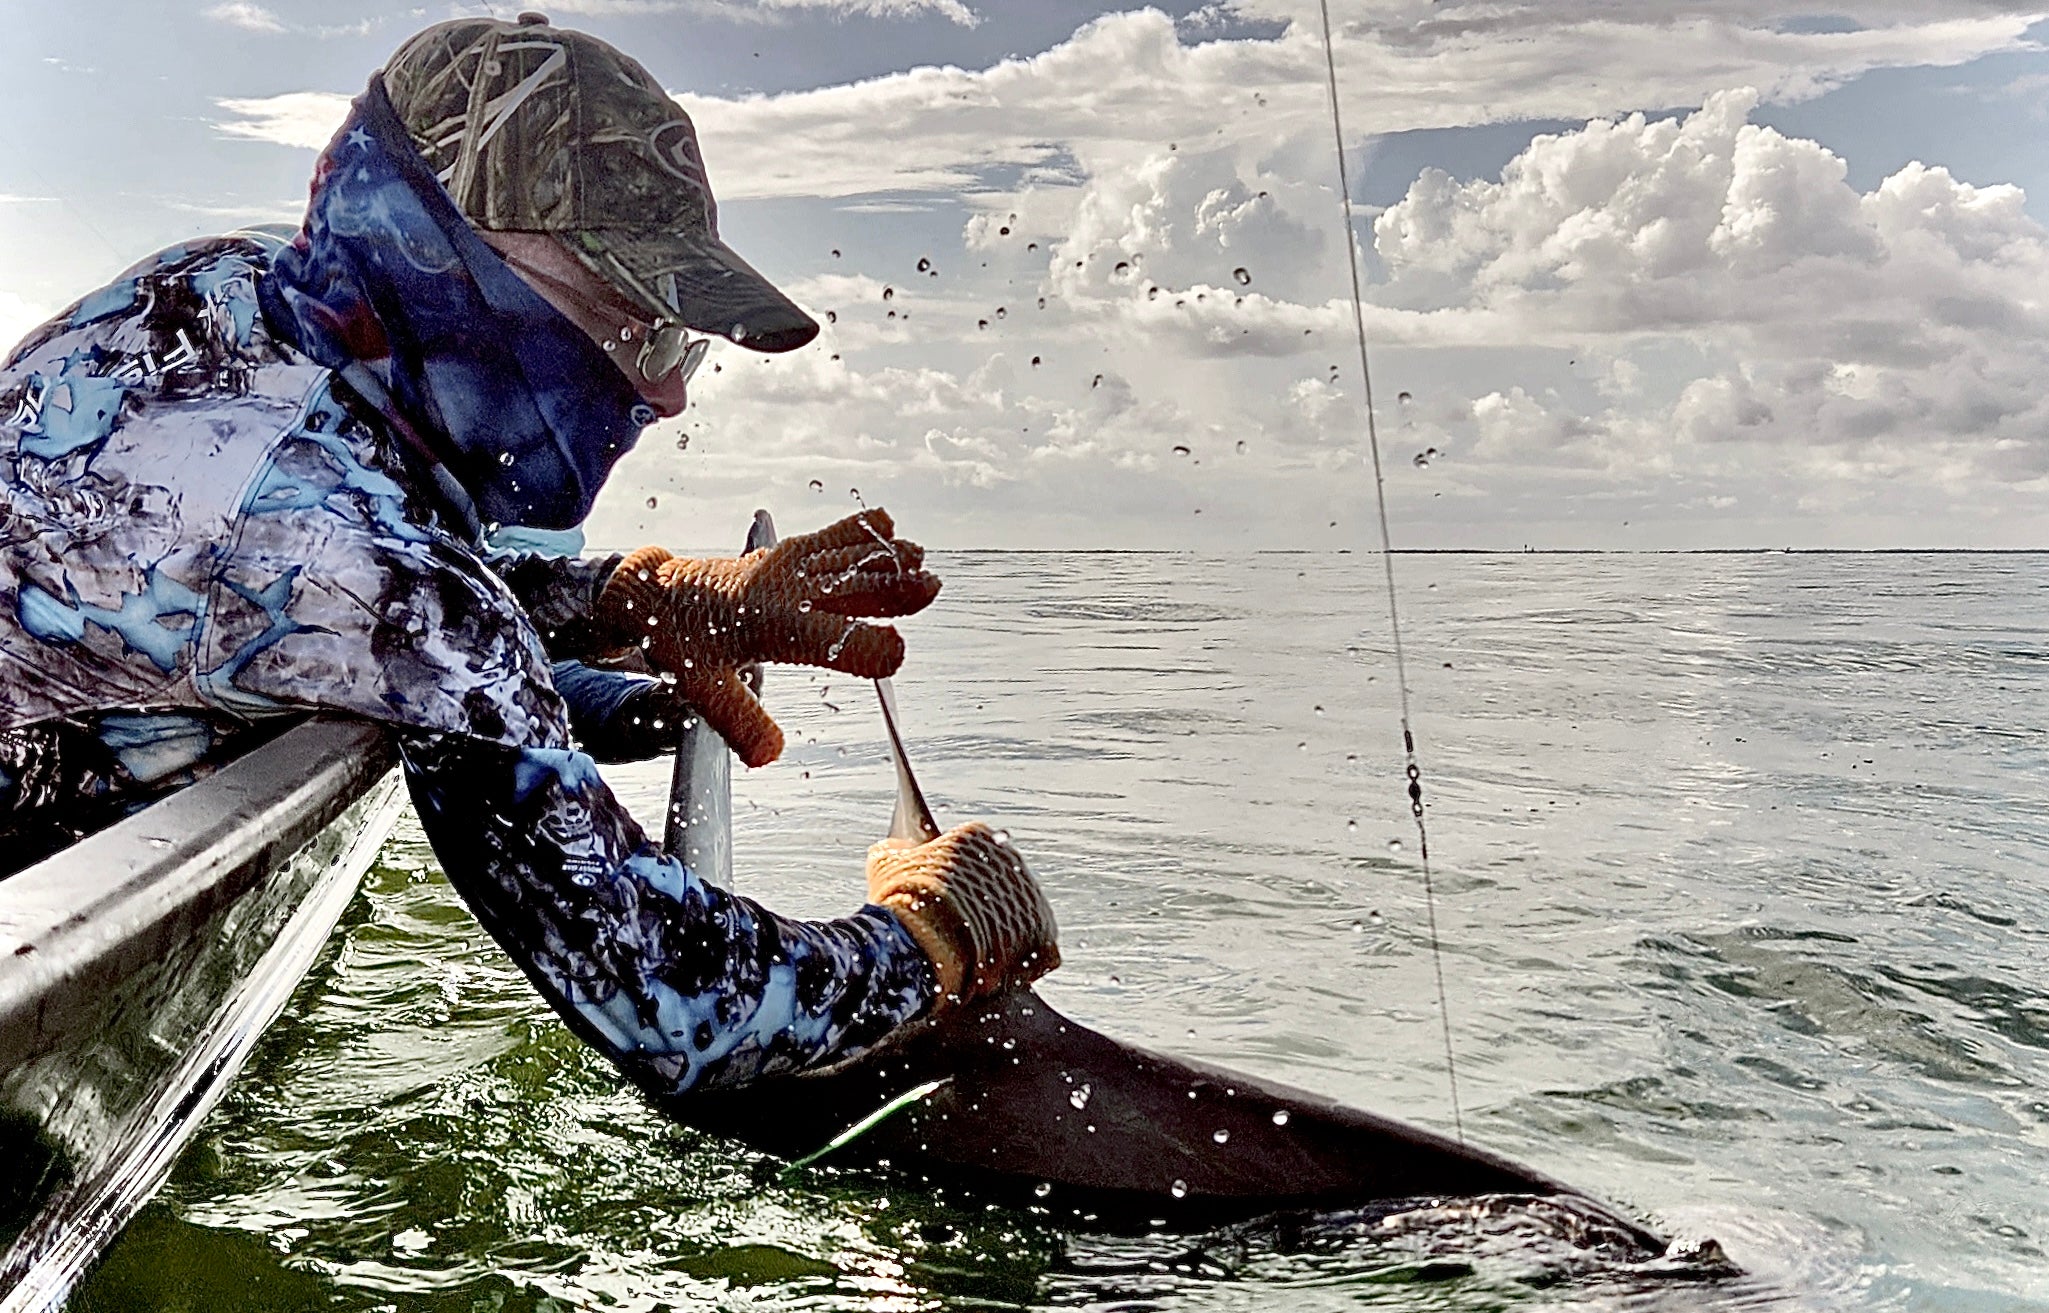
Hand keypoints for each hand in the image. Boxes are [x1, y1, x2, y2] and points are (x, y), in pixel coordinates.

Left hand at [597, 510, 939, 765]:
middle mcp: (782, 588)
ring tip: (918, 558)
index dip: (864, 646)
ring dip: (883, 558)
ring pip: (844, 559)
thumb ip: (740, 721)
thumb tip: (770, 756)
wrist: (652, 593)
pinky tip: (884, 524)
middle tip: (929, 587)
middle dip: (891, 587)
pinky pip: (827, 539)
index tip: (896, 653)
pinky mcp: (785, 555)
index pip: (826, 637)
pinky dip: (856, 531)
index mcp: (766, 623)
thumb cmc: (678, 641)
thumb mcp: (701, 688)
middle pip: (847, 587)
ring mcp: (786, 566)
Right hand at [866, 822, 1059, 1008]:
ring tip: (973, 956)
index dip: (951, 877)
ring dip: (1000, 932)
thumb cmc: (904, 903)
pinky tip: (997, 972)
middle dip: (978, 906)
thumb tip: (894, 847)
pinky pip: (1035, 945)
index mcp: (978, 837)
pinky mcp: (1043, 934)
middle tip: (954, 930)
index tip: (940, 895)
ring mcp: (1031, 898)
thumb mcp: (887, 864)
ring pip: (1015, 916)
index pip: (969, 852)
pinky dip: (1020, 959)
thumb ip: (894, 850)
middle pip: (995, 886)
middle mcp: (1012, 862)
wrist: (926, 948)